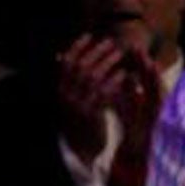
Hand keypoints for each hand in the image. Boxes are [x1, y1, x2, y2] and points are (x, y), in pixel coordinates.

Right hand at [55, 34, 132, 163]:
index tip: (89, 36)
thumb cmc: (77, 120)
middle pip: (81, 66)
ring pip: (93, 77)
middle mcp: (66, 96)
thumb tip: (60, 55)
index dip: (77, 47)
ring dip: (107, 62)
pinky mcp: (91, 115)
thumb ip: (68, 79)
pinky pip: (104, 92)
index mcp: (60, 89)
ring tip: (119, 55)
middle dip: (96, 52)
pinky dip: (114, 80)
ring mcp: (78, 105)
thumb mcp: (69, 98)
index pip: (66, 63)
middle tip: (111, 43)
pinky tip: (124, 74)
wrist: (81, 149)